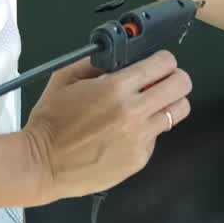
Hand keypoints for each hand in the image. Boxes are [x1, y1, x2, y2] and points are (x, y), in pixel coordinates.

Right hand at [21, 52, 191, 202]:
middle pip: (182, 85)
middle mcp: (134, 112)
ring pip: (178, 112)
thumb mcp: (65, 79)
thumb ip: (95, 63)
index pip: (164, 63)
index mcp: (116, 88)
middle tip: (161, 83)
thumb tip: (117, 57)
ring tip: (149, 107)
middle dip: (174, 79)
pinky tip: (127, 133)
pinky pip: (157, 137)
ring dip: (167, 105)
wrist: (41, 165)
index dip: (163, 60)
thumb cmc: (50, 121)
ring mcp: (140, 138)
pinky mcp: (139, 159)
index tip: (156, 64)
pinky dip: (148, 131)